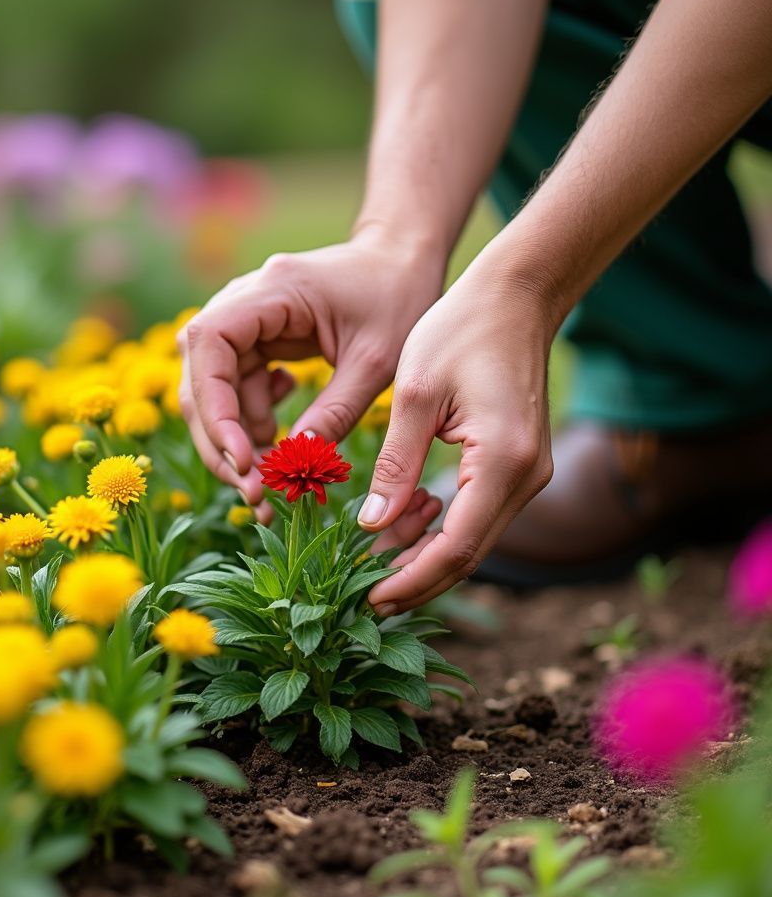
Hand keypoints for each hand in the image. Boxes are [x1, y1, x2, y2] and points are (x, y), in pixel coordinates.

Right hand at [177, 229, 442, 505]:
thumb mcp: (377, 361)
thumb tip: (294, 460)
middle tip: (252, 491)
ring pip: (214, 391)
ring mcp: (246, 322)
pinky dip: (253, 423)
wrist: (403, 261)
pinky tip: (284, 429)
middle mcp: (244, 301)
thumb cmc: (398, 297)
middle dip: (220, 439)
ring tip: (275, 477)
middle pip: (201, 375)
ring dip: (237, 439)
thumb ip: (336, 410)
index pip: (209, 343)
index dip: (214, 405)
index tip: (241, 457)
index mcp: (273, 290)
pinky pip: (237, 390)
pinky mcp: (256, 341)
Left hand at [357, 258, 556, 612]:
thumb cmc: (461, 331)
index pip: (456, 548)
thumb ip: (396, 465)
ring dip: (426, 554)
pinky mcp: (519, 464)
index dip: (412, 581)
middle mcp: (526, 477)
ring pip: (474, 537)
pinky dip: (441, 525)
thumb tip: (372, 526)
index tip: (370, 600)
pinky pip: (479, 512)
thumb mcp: (416, 395)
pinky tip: (405, 516)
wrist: (516, 296)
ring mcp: (529, 473)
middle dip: (417, 579)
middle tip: (366, 596)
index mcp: (503, 462)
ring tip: (373, 557)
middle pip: (469, 554)